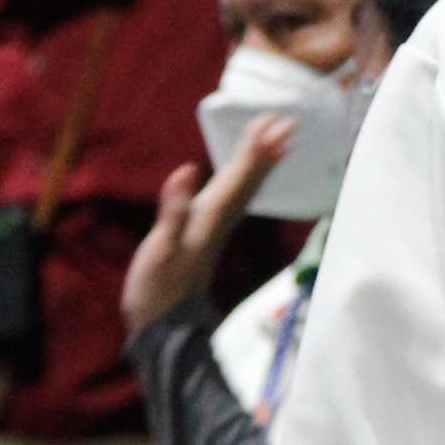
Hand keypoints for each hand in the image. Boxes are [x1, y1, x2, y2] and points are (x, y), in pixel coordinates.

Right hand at [120, 114, 292, 337]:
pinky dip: (245, 181)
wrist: (164, 324)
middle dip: (265, 148)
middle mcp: (219, 218)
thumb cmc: (157, 288)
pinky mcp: (208, 233)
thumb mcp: (160, 248)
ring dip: (261, 162)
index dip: (255, 149)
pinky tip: (246, 175)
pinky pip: (235, 197)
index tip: (274, 122)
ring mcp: (216, 226)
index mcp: (210, 216)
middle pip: (248, 178)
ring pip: (245, 188)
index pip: (238, 176)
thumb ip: (174, 210)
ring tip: (279, 138)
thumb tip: (187, 170)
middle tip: (287, 120)